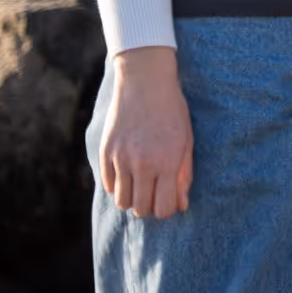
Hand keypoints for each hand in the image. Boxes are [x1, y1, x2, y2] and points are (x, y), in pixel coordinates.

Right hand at [100, 46, 193, 218]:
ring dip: (132, 198)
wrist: (145, 84)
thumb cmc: (172, 112)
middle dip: (149, 206)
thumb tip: (181, 206)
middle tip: (155, 192)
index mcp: (166, 163)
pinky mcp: (105, 153)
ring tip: (142, 184)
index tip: (168, 200)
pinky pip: (109, 185)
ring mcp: (120, 159)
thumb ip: (184, 175)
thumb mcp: (186, 142)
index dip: (166, 209)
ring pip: (121, 201)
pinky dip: (118, 185)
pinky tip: (128, 173)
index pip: (163, 208)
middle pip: (140, 208)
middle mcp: (141, 164)